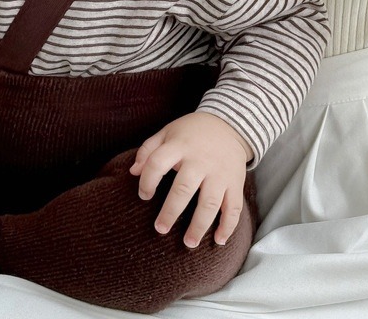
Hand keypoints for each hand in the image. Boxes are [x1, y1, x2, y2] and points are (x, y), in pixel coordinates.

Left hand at [130, 112, 251, 246]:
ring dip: (199, 225)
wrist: (229, 125)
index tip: (143, 196)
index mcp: (180, 146)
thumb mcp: (168, 132)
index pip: (157, 163)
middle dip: (171, 211)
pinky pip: (234, 207)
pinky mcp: (235, 182)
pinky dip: (228, 226)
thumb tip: (133, 172)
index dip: (147, 181)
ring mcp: (220, 173)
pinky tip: (218, 241)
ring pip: (210, 202)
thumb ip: (148, 150)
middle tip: (160, 229)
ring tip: (189, 243)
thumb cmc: (191, 132)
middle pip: (184, 188)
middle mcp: (200, 160)